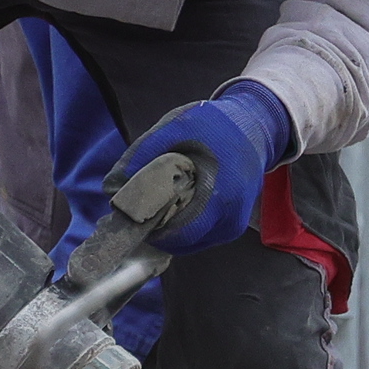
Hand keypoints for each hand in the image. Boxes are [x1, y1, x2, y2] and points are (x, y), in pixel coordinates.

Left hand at [111, 80, 295, 253]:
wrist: (255, 128)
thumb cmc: (215, 125)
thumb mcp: (177, 126)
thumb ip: (143, 153)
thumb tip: (113, 186)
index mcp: (222, 194)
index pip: (178, 231)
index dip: (149, 226)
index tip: (129, 213)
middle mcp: (230, 218)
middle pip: (180, 241)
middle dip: (154, 228)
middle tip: (136, 209)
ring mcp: (233, 226)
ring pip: (187, 242)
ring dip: (167, 229)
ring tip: (155, 204)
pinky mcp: (232, 228)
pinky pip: (198, 237)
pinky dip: (181, 226)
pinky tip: (173, 206)